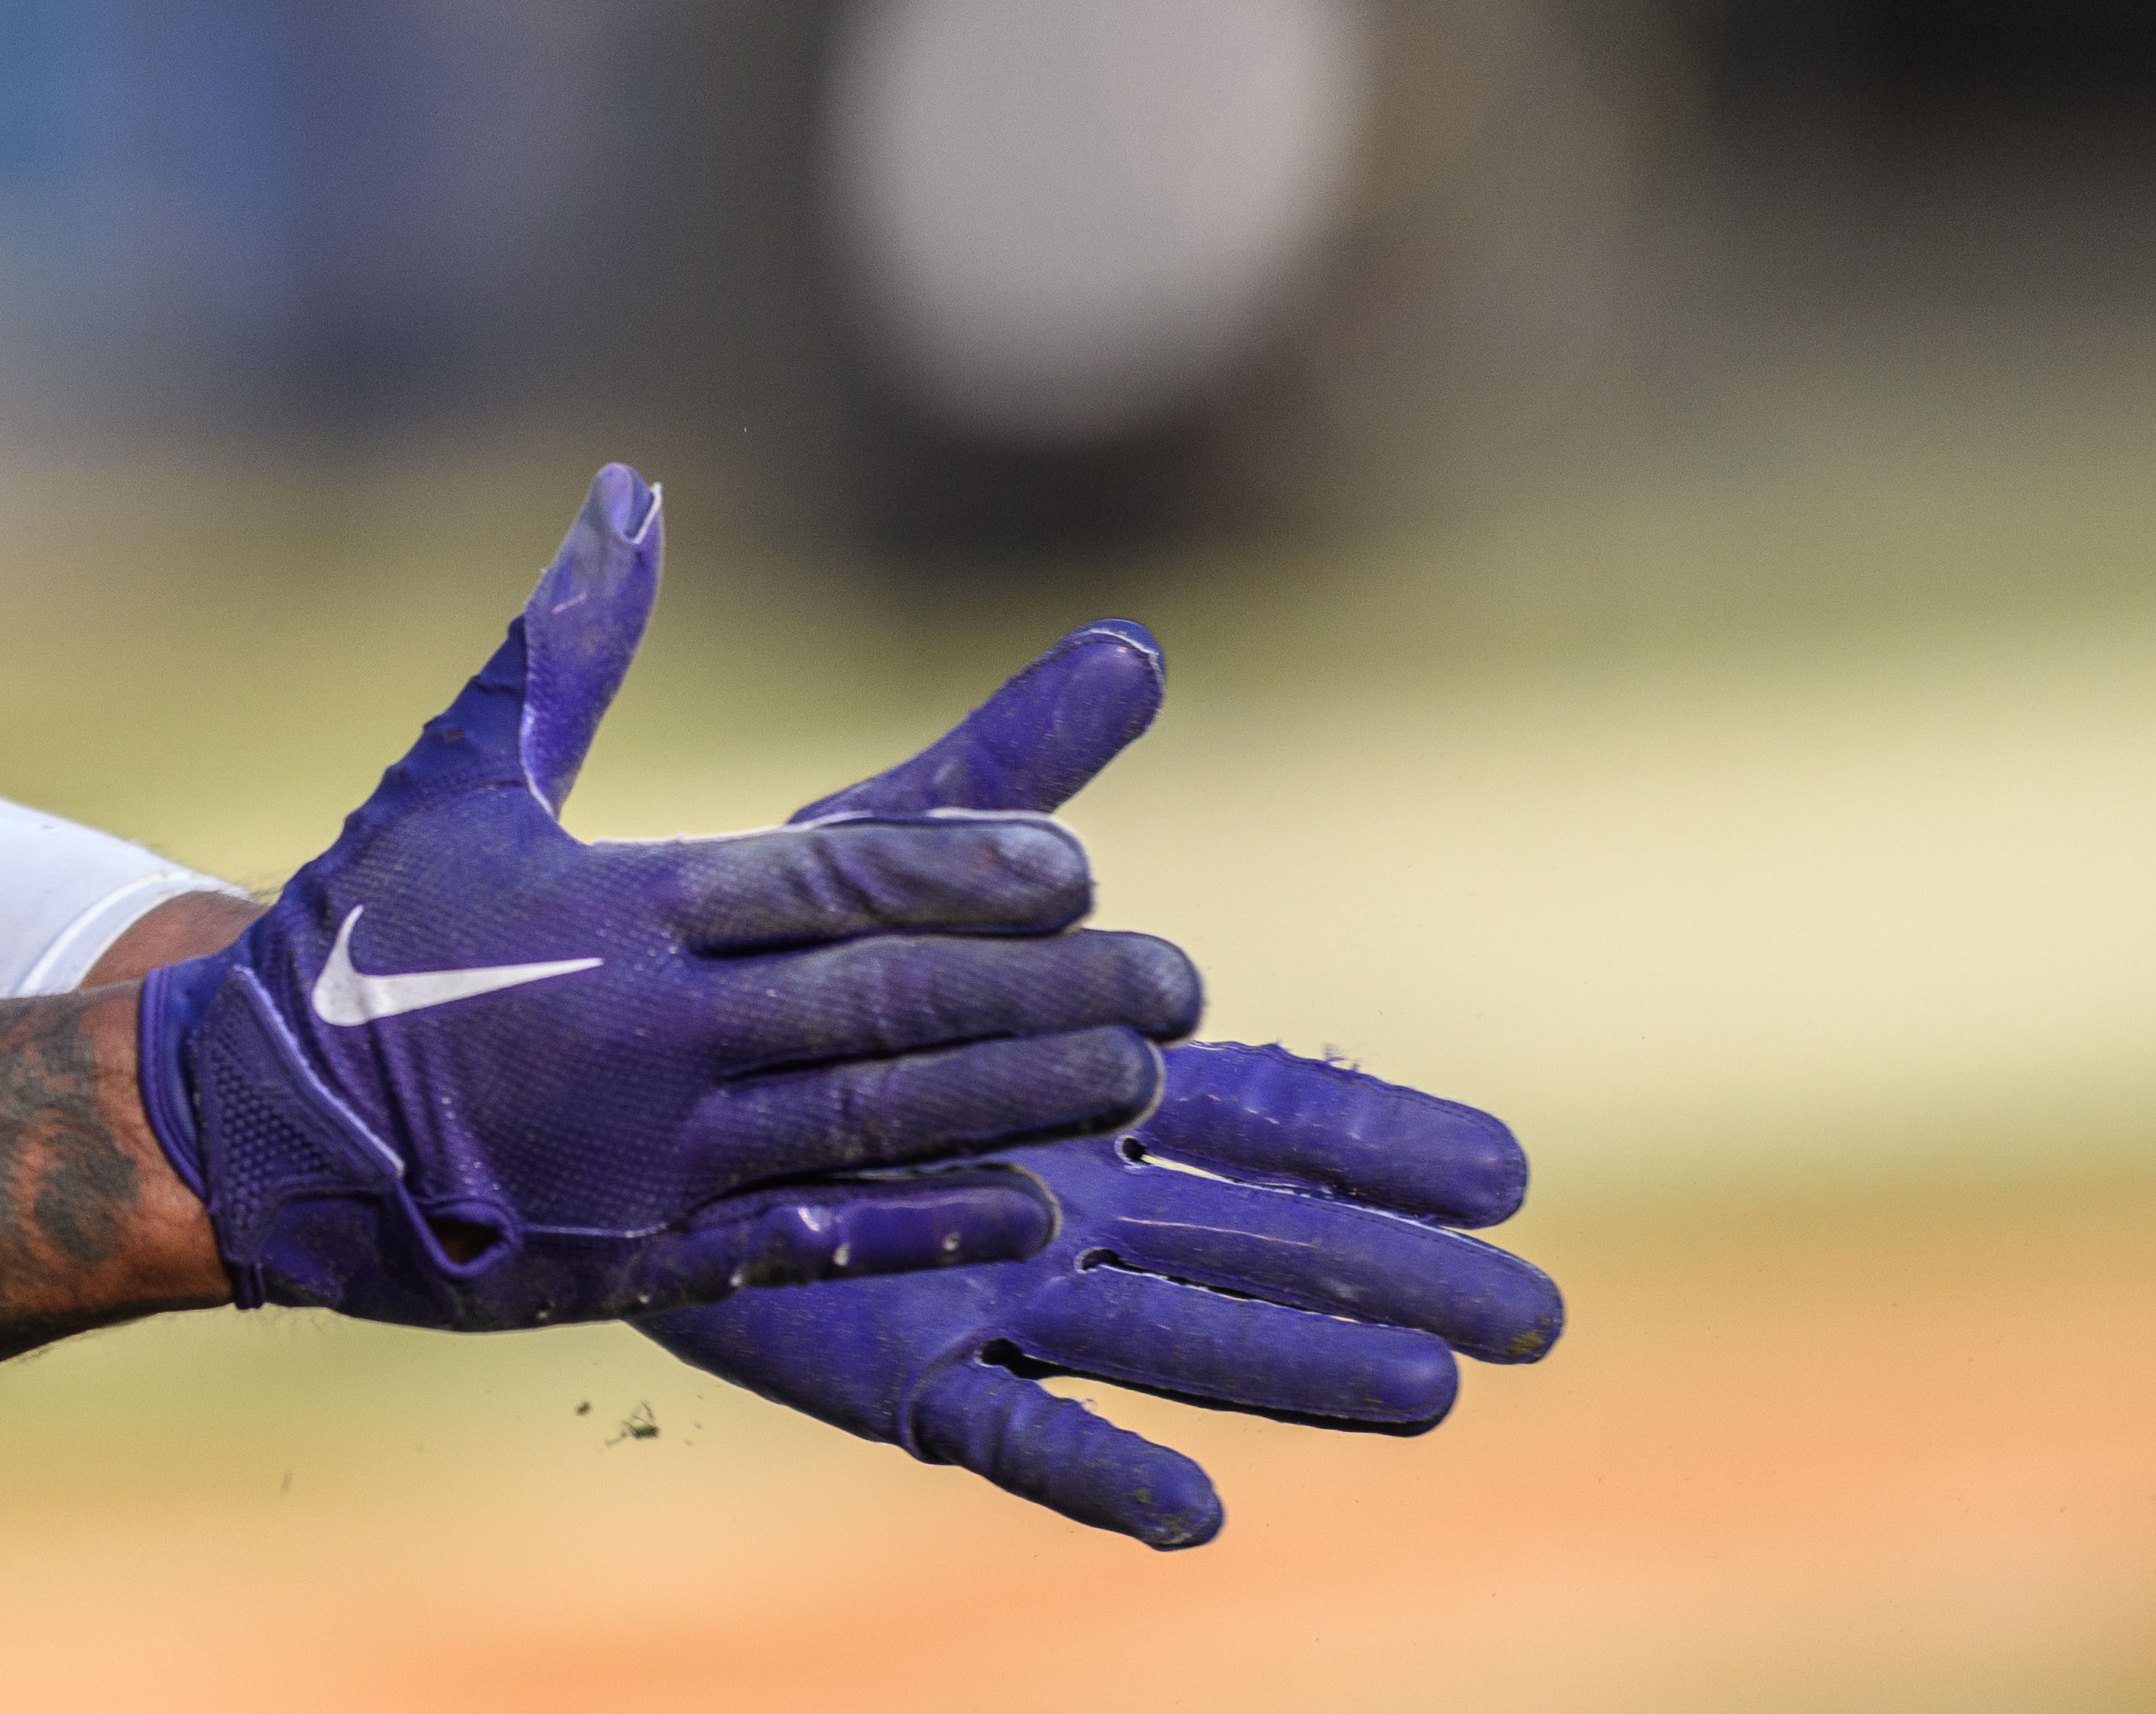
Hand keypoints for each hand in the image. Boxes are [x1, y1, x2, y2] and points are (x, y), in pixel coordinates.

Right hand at [134, 470, 1198, 1328]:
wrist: (246, 1128)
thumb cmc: (357, 938)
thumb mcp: (455, 775)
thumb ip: (565, 641)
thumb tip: (631, 485)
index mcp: (620, 912)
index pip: (825, 885)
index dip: (961, 876)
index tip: (1081, 867)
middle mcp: (651, 1035)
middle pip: (881, 1010)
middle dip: (1041, 995)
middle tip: (1179, 985)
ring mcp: (650, 1159)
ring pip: (869, 1127)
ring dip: (1016, 1104)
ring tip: (1141, 1080)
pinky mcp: (638, 1258)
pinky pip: (804, 1242)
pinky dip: (918, 1226)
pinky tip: (1026, 1212)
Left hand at [639, 629, 1565, 1545]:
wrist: (615, 1077)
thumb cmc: (785, 964)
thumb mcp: (896, 850)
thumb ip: (1014, 765)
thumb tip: (1133, 644)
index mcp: (1091, 1088)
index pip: (1270, 1119)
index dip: (1384, 1143)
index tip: (1508, 1168)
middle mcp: (1073, 1207)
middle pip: (1262, 1242)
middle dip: (1394, 1273)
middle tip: (1540, 1317)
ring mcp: (1000, 1297)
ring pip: (1178, 1338)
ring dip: (1298, 1366)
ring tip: (1428, 1394)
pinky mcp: (905, 1375)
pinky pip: (1017, 1434)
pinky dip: (1104, 1472)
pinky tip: (1195, 1510)